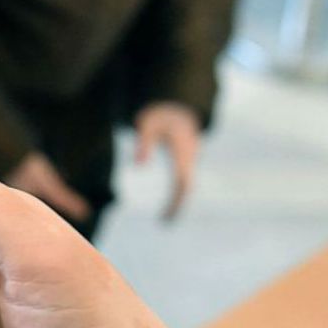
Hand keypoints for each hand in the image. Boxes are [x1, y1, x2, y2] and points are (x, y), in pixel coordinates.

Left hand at [135, 102, 200, 220]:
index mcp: (182, 150)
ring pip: (187, 184)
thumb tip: (137, 166)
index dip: (176, 197)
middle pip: (187, 185)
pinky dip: (177, 193)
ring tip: (165, 219)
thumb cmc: (160, 114)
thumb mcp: (148, 124)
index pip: (181, 179)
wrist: (176, 104)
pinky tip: (168, 204)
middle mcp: (190, 156)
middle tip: (165, 222)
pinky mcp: (186, 159)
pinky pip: (183, 180)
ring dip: (178, 200)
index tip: (166, 212)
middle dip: (178, 203)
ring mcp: (190, 158)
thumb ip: (143, 142)